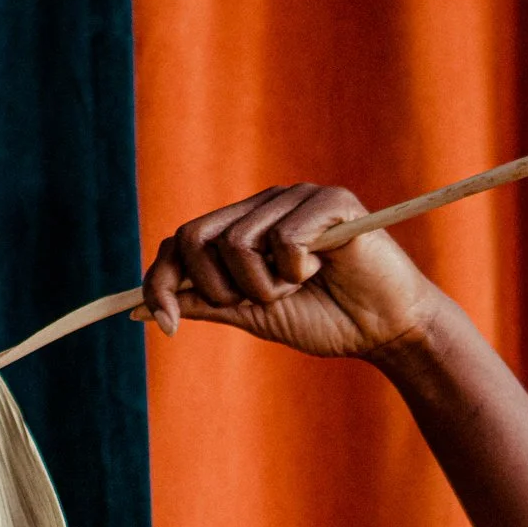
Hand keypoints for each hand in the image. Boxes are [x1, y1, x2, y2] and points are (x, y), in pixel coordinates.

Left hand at [138, 184, 435, 359]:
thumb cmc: (324, 319)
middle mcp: (263, 205)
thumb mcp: (253, 314)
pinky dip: (297, 271)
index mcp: (242, 228)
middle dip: (219, 288)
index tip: (165, 325)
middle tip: (260, 302)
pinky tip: (322, 271)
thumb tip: (144, 308)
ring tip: (300, 287)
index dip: (162, 281)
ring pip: (238, 244)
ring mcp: (295, 197)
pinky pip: (283, 240)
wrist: (383, 329)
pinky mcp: (329, 201)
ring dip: (265, 286)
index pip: (181, 242)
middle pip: (196, 238)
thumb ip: (206, 303)